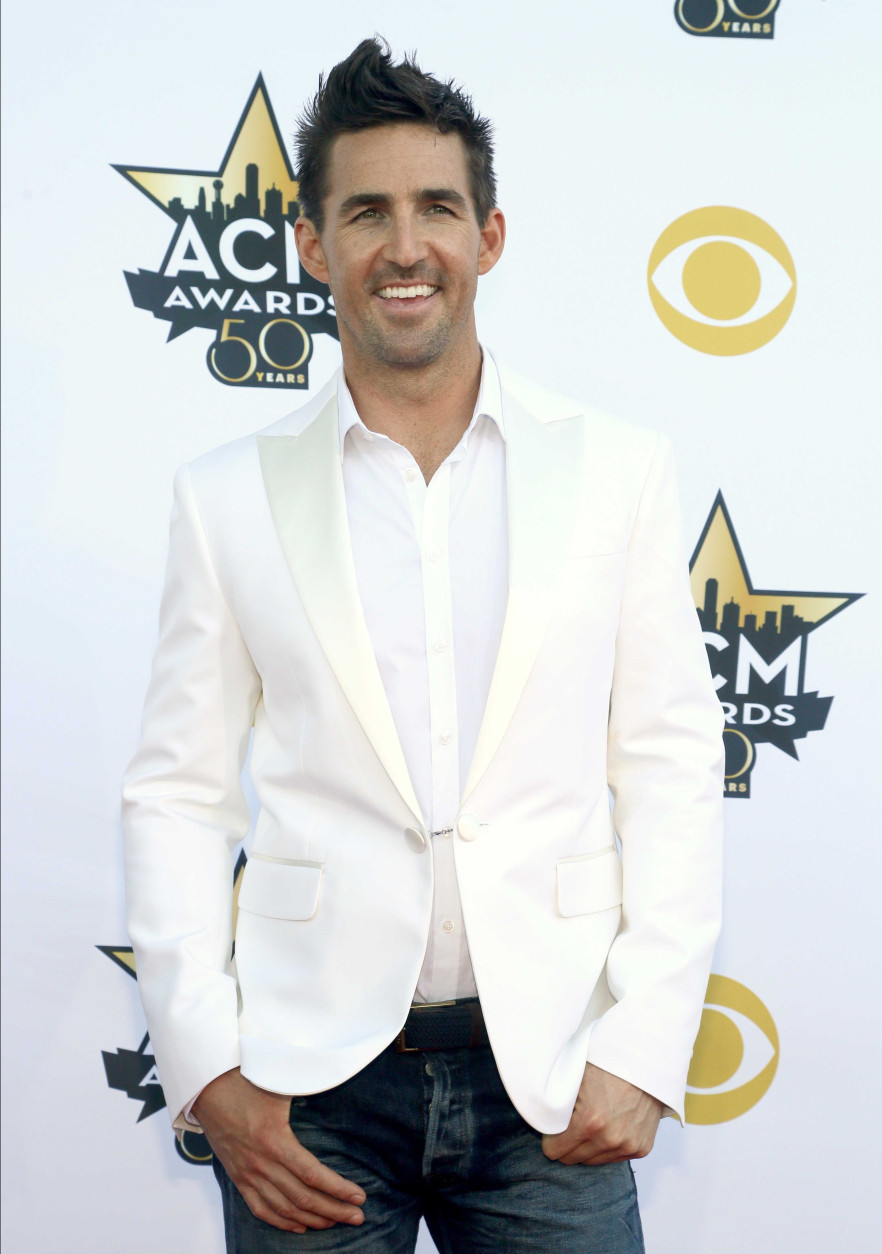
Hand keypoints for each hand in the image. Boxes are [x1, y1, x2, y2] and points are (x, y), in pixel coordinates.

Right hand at [192, 1068, 365, 1233]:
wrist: (207, 1087)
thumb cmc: (247, 1080)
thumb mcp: (281, 1083)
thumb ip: (310, 1087)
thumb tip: (338, 1077)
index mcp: (274, 1140)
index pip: (313, 1175)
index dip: (338, 1189)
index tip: (359, 1197)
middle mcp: (261, 1163)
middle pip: (303, 1198)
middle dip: (334, 1210)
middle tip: (358, 1217)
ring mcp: (247, 1173)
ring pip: (284, 1208)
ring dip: (312, 1220)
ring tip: (336, 1222)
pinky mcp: (237, 1177)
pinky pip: (260, 1209)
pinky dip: (282, 1221)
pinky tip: (300, 1226)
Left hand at [541, 1063, 661, 1165]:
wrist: (645, 1061)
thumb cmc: (608, 1064)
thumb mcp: (576, 1079)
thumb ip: (558, 1104)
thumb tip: (543, 1119)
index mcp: (589, 1123)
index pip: (555, 1151)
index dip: (550, 1139)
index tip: (552, 1130)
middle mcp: (610, 1139)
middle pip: (573, 1159)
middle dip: (567, 1144)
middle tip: (569, 1126)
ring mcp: (628, 1146)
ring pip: (593, 1161)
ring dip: (588, 1147)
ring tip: (589, 1125)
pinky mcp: (641, 1148)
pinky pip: (614, 1158)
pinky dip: (607, 1147)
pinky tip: (607, 1127)